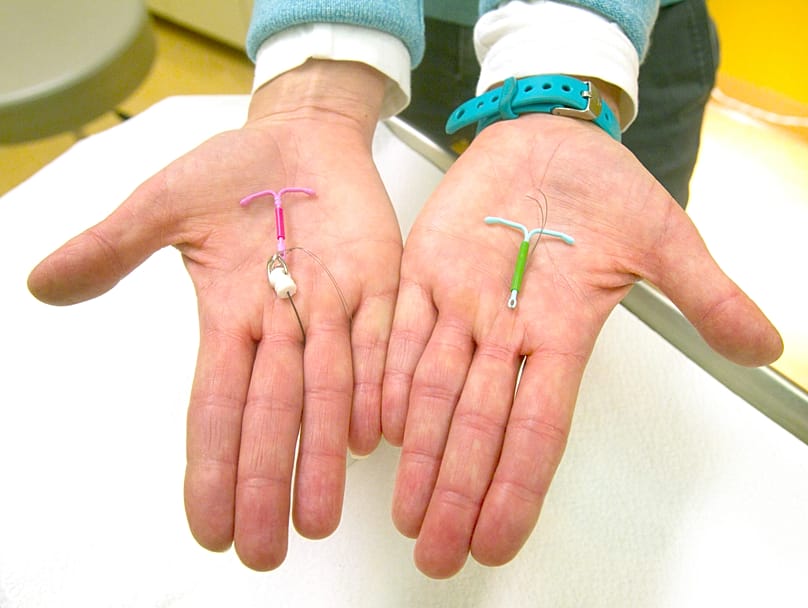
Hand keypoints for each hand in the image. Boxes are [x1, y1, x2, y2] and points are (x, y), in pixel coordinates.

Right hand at [27, 60, 401, 569]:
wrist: (303, 137)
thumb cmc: (234, 170)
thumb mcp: (165, 205)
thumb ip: (113, 246)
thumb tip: (41, 285)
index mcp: (230, 316)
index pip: (215, 405)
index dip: (210, 465)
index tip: (207, 529)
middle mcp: (282, 327)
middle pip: (273, 415)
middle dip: (265, 482)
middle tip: (266, 551)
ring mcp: (333, 308)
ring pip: (329, 391)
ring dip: (323, 454)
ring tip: (317, 518)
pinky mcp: (380, 283)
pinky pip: (382, 339)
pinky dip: (378, 383)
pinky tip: (373, 435)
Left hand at [382, 112, 782, 577]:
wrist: (549, 137)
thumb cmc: (603, 187)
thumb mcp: (663, 237)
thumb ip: (704, 293)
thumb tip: (764, 346)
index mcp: (561, 332)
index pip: (537, 429)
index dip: (516, 488)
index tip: (494, 543)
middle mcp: (505, 331)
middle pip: (476, 425)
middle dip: (455, 490)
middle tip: (434, 554)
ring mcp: (461, 301)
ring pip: (430, 386)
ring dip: (416, 450)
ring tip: (402, 510)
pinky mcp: (424, 266)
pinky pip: (400, 326)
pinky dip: (386, 371)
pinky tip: (375, 423)